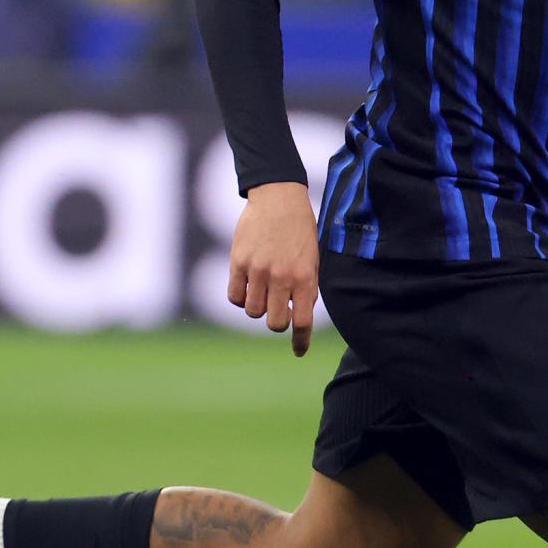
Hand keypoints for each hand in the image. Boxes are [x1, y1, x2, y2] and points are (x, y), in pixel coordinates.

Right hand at [227, 181, 320, 355]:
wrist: (279, 197)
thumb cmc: (300, 229)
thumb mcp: (312, 258)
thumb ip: (306, 287)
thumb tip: (297, 315)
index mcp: (304, 277)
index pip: (302, 321)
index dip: (301, 340)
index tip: (298, 351)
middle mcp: (281, 277)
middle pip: (275, 322)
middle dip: (278, 321)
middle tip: (279, 310)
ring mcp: (257, 270)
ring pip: (252, 311)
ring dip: (258, 307)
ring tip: (263, 292)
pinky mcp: (238, 262)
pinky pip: (234, 296)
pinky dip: (240, 298)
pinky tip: (247, 287)